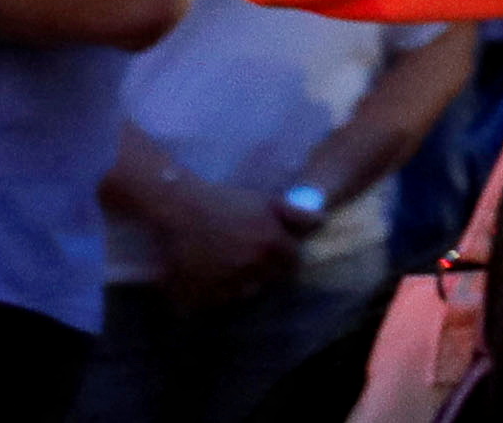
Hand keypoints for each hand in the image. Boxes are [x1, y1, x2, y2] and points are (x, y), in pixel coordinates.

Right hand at [152, 177, 291, 302]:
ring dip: (243, 283)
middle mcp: (252, 266)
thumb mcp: (266, 201)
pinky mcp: (204, 293)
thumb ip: (297, 215)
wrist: (180, 209)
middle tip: (252, 259)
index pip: (292, 264)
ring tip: (231, 267)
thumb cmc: (225, 201)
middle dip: (266, 271)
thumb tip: (322, 222)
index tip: (277, 254)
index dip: (286, 259)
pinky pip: (219, 300)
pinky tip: (213, 275)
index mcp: (270, 244)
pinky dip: (219, 292)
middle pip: (270, 280)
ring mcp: (227, 281)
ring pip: (246, 293)